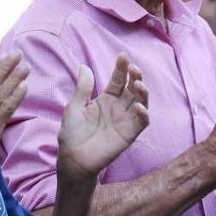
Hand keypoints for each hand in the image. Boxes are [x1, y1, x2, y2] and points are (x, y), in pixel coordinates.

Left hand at [56, 55, 149, 178]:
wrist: (73, 159)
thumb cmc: (72, 134)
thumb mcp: (75, 107)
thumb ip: (83, 88)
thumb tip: (84, 66)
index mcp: (105, 100)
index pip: (117, 80)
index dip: (121, 69)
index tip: (122, 56)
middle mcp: (118, 108)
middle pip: (132, 88)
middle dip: (135, 76)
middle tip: (133, 68)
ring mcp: (124, 120)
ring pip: (140, 102)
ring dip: (143, 92)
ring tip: (139, 84)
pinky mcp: (129, 134)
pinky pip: (141, 122)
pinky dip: (143, 114)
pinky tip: (140, 106)